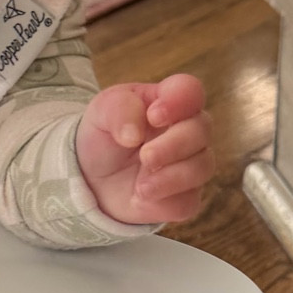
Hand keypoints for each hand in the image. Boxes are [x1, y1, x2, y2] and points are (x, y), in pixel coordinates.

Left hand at [76, 73, 213, 225]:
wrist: (90, 179)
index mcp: (168, 102)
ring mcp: (189, 165)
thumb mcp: (100, 112)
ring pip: (203, 166)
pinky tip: (140, 198)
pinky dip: (164, 201)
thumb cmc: (103, 138)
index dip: (179, 101)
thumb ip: (118, 109)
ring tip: (140, 186)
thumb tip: (134, 134)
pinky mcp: (184, 197)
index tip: (153, 116)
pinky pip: (189, 200)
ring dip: (172, 177)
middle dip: (174, 145)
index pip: (190, 91)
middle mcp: (186, 131)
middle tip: (145, 156)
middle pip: (202, 130)